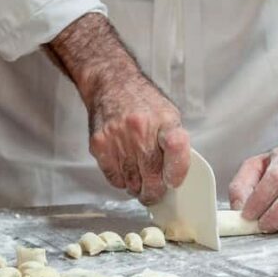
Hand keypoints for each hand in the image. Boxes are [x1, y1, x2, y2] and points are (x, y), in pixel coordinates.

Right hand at [46, 13, 189, 204]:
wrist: (111, 83)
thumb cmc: (141, 100)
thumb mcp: (167, 113)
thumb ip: (174, 141)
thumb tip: (175, 174)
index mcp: (164, 120)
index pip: (177, 149)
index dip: (177, 172)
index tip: (173, 182)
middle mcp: (141, 129)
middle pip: (152, 176)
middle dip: (154, 191)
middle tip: (154, 193)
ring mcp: (118, 138)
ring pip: (132, 182)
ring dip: (136, 188)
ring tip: (139, 183)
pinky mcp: (99, 144)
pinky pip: (113, 177)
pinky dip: (120, 181)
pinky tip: (124, 173)